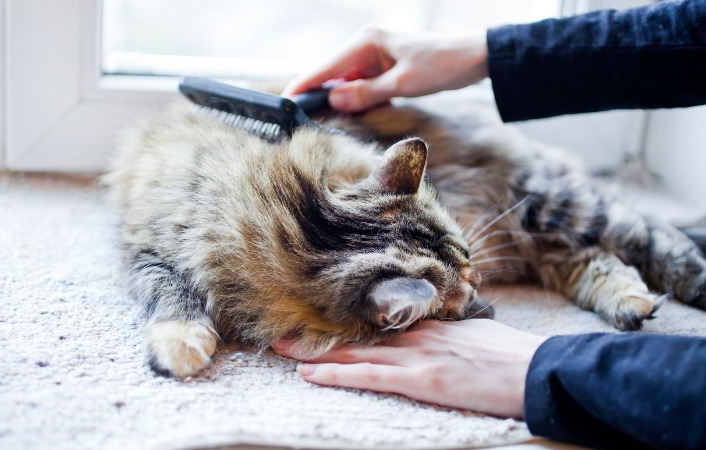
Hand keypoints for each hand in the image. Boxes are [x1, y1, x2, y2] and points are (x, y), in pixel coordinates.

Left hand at [273, 319, 546, 417]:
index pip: (374, 323)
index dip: (341, 324)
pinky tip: (311, 375)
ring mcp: (419, 355)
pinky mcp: (425, 379)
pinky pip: (372, 377)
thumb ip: (446, 332)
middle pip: (357, 334)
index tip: (314, 320)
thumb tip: (431, 332)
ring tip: (281, 350)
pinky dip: (339, 376)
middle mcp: (417, 334)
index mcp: (429, 324)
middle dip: (316, 335)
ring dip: (315, 353)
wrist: (540, 369)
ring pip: (356, 353)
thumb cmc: (513, 356)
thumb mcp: (474, 335)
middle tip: (280, 330)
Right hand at [282, 26, 488, 111]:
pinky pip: (361, 86)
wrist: (472, 59)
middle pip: (332, 75)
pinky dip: (359, 100)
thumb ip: (365, 94)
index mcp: (365, 42)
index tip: (284, 102)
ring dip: (343, 101)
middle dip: (321, 97)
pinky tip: (359, 112)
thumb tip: (332, 100)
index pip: (325, 68)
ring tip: (329, 121)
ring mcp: (373, 56)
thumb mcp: (401, 85)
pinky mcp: (382, 67)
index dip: (303, 85)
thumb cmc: (440, 65)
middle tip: (304, 120)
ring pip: (346, 83)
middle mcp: (365, 45)